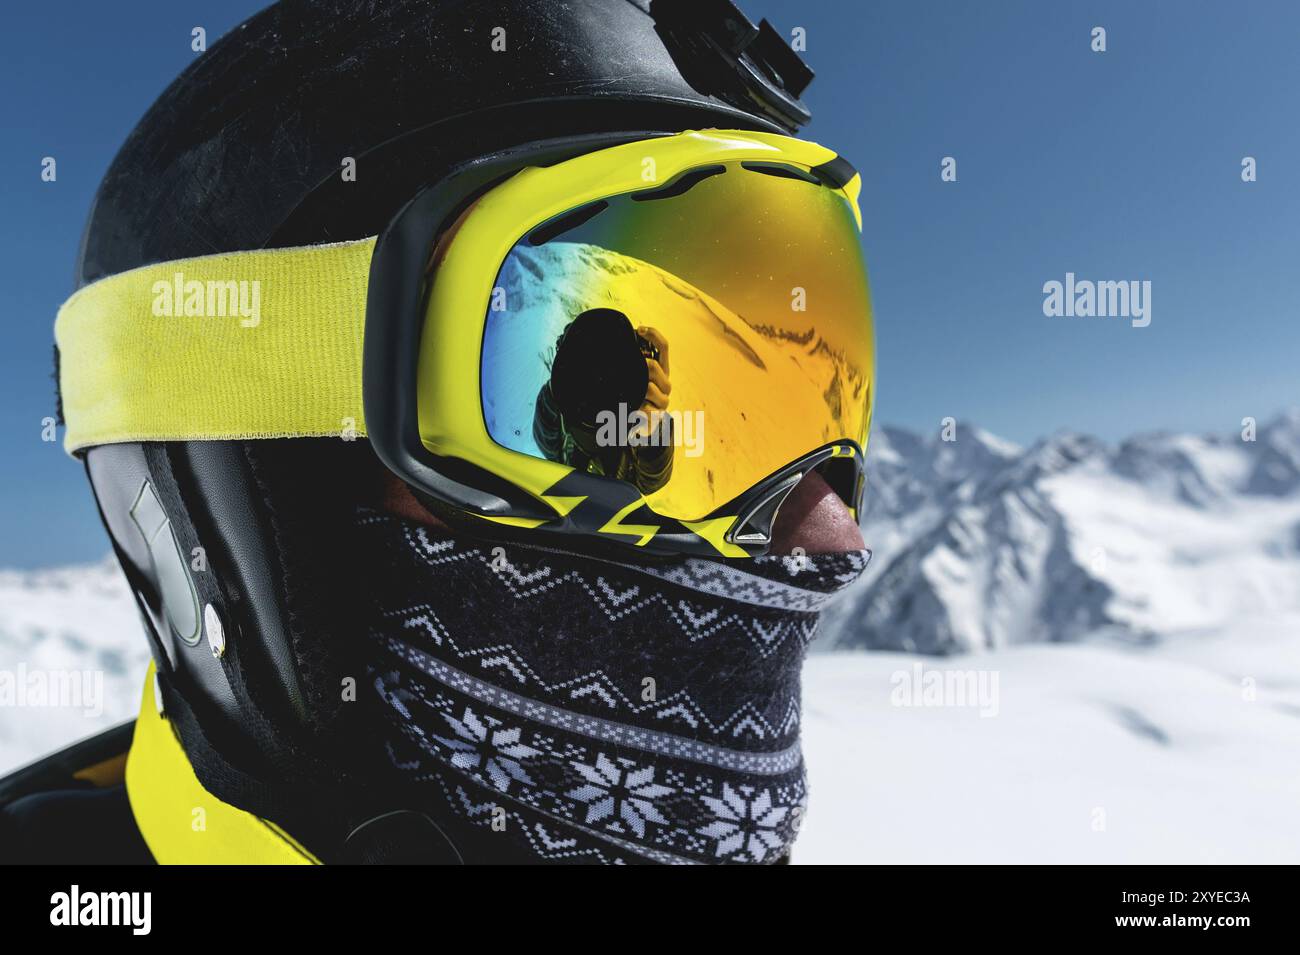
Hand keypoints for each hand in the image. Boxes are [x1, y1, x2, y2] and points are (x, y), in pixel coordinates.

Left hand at [633, 326, 670, 442]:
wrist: (627, 423)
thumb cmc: (626, 393)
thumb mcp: (629, 372)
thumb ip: (630, 356)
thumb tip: (623, 335)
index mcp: (661, 370)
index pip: (663, 346)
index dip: (653, 335)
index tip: (638, 329)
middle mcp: (665, 384)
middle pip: (654, 366)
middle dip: (637, 365)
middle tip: (620, 368)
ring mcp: (662, 401)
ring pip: (649, 388)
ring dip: (634, 388)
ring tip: (622, 391)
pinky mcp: (656, 417)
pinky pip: (647, 411)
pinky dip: (637, 408)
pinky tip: (631, 409)